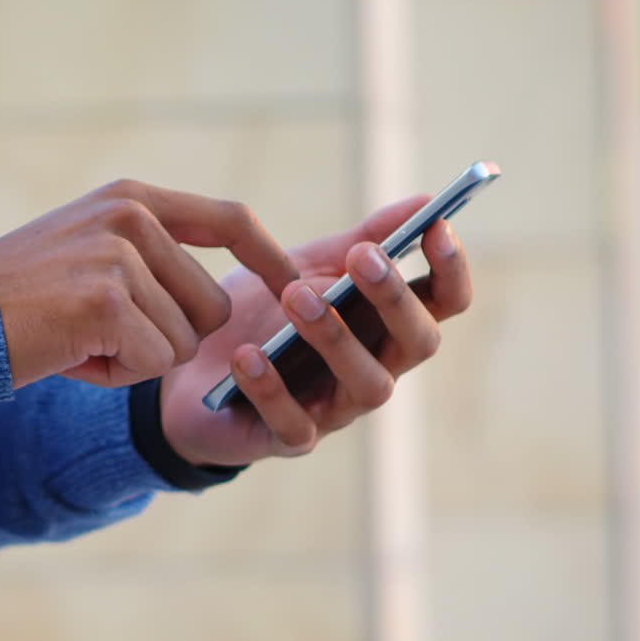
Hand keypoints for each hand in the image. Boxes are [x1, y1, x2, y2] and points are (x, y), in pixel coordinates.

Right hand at [0, 179, 299, 388]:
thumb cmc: (19, 301)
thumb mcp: (89, 251)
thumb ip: (152, 256)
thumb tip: (229, 302)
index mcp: (131, 198)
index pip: (230, 218)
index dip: (270, 258)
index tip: (297, 288)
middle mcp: (131, 215)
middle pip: (214, 305)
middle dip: (168, 338)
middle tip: (102, 333)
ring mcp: (118, 254)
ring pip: (183, 342)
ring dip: (136, 359)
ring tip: (79, 339)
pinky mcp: (105, 300)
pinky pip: (151, 363)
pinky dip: (113, 376)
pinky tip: (69, 356)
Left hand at [159, 195, 473, 466]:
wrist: (189, 371)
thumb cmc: (259, 315)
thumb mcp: (304, 267)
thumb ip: (360, 239)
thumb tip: (423, 200)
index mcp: (385, 325)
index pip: (443, 303)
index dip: (450, 269)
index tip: (437, 227)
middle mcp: (374, 369)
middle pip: (417, 342)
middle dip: (394, 298)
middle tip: (361, 257)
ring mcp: (335, 409)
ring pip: (369, 386)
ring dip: (336, 338)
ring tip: (295, 295)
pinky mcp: (288, 439)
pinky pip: (294, 424)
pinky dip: (271, 388)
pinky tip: (248, 355)